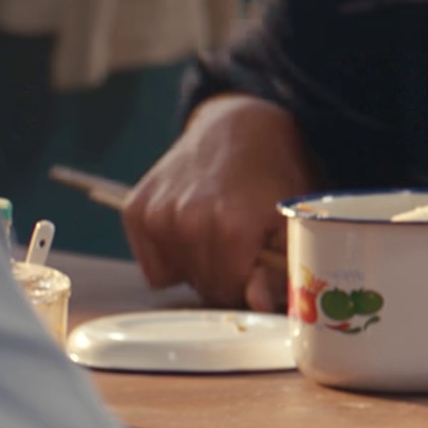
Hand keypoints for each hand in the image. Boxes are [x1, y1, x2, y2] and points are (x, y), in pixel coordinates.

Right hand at [123, 96, 315, 310]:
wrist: (239, 125)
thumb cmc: (272, 172)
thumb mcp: (292, 220)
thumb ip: (279, 269)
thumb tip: (255, 302)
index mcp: (231, 226)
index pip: (231, 291)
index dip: (248, 282)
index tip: (257, 261)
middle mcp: (188, 221)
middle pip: (203, 286)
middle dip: (224, 274)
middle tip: (239, 242)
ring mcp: (158, 215)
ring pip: (176, 276)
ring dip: (196, 264)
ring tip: (214, 229)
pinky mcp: (136, 210)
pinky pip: (152, 264)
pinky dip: (170, 254)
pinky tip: (189, 227)